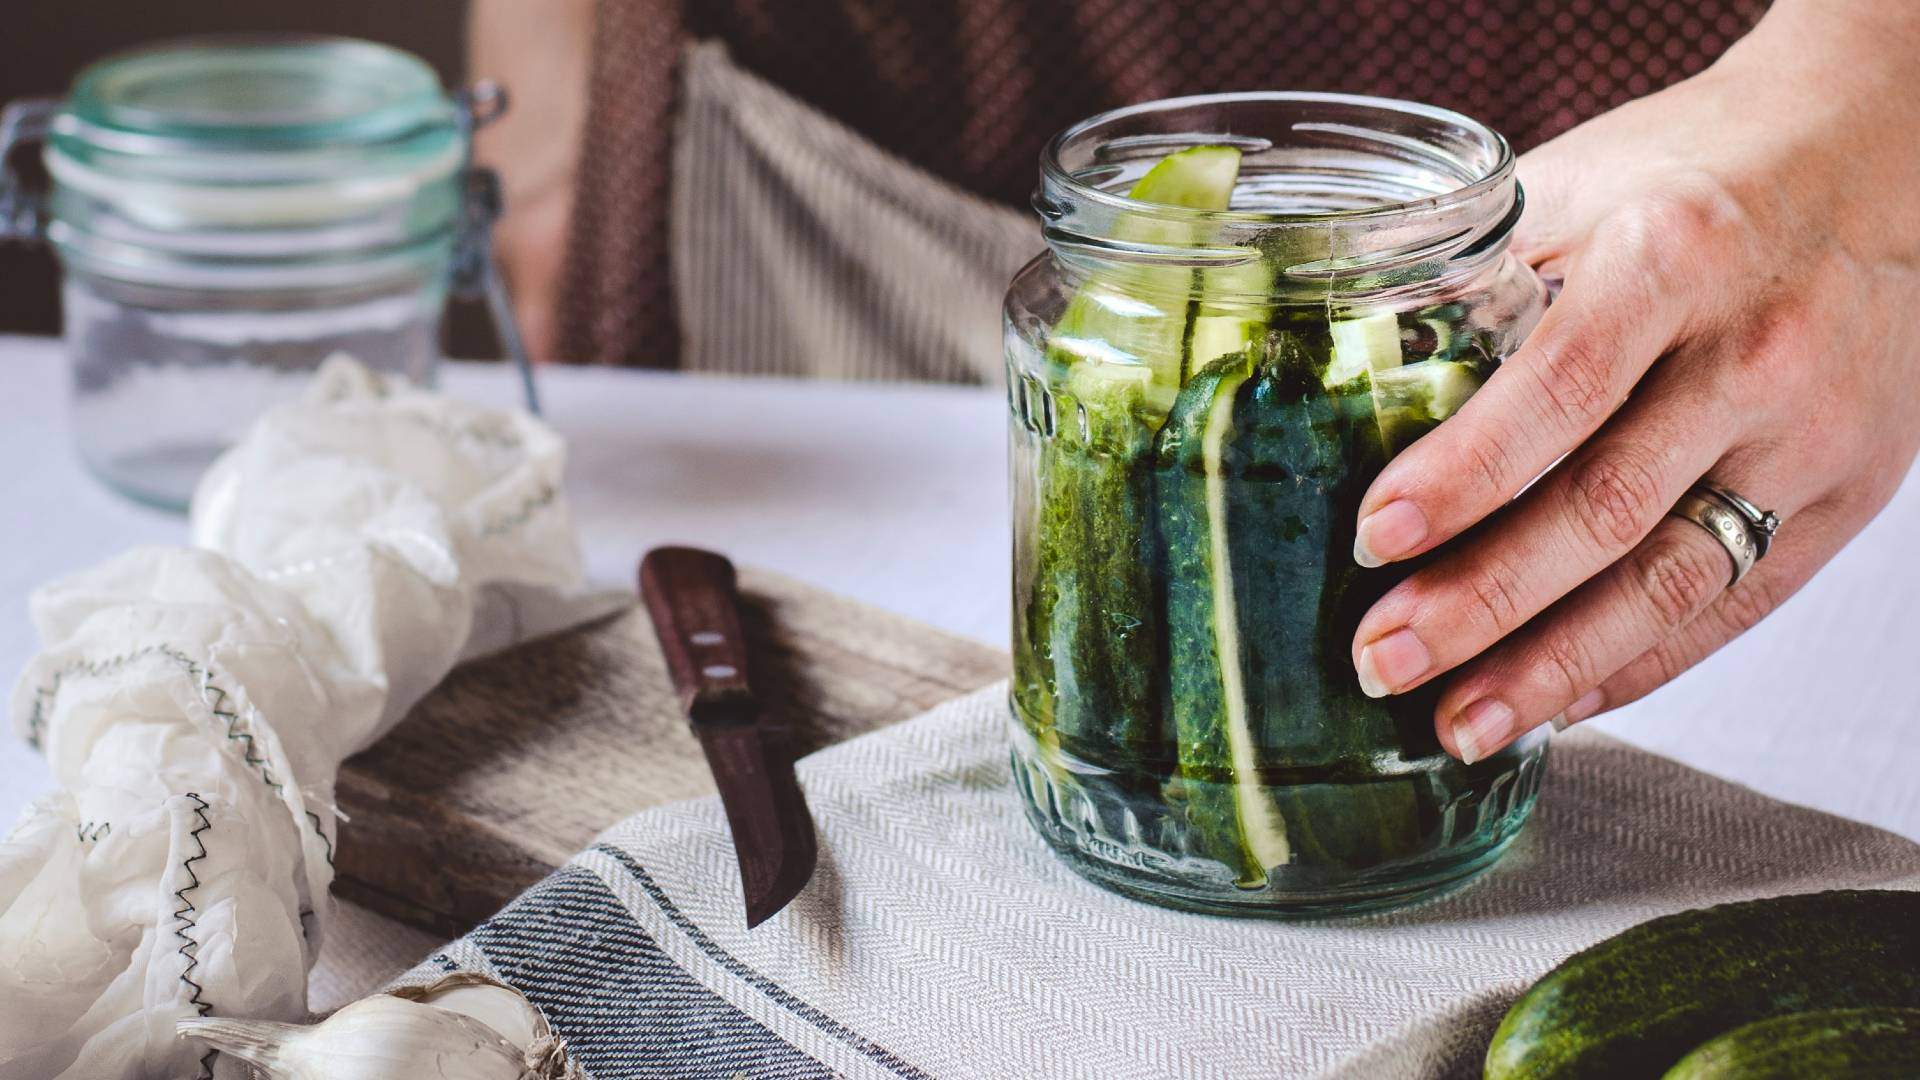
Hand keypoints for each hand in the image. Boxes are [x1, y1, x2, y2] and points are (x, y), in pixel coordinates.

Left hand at [1347, 0, 1919, 762]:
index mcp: (1671, 257)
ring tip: (1458, 725)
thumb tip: (1335, 379)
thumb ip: (1471, 281)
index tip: (1371, 536)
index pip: (1556, 388)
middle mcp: (1753, 353)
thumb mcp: (1573, 187)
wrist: (1867, 162)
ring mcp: (1811, 436)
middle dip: (1482, 602)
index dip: (1461, 474)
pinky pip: (1733, 604)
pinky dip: (1639, 664)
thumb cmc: (1686, 178)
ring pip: (1671, 582)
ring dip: (1553, 667)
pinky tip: (1557, 702)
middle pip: (1605, 509)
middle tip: (1380, 662)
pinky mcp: (1845, 495)